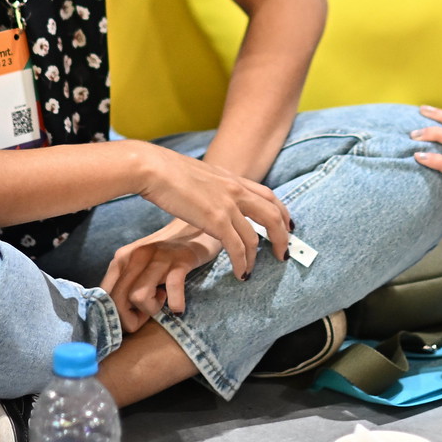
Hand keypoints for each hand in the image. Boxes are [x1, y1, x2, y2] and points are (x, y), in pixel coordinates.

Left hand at [100, 219, 221, 332]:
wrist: (197, 226)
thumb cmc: (167, 253)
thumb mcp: (140, 266)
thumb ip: (126, 283)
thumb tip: (116, 315)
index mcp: (121, 258)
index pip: (104, 295)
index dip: (116, 315)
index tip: (132, 317)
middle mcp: (135, 256)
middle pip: (117, 299)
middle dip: (130, 319)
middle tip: (148, 316)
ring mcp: (157, 257)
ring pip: (138, 296)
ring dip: (151, 309)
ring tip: (163, 301)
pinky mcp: (180, 260)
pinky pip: (171, 289)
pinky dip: (175, 305)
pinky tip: (178, 306)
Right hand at [132, 143, 290, 283]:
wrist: (154, 168)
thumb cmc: (166, 170)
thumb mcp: (199, 174)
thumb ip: (212, 185)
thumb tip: (210, 195)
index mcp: (232, 178)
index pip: (268, 195)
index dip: (282, 212)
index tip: (287, 225)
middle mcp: (236, 190)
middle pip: (273, 215)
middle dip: (281, 237)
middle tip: (282, 253)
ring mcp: (228, 205)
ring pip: (255, 236)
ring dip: (256, 257)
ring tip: (251, 271)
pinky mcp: (216, 220)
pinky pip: (238, 248)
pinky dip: (242, 263)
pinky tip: (240, 273)